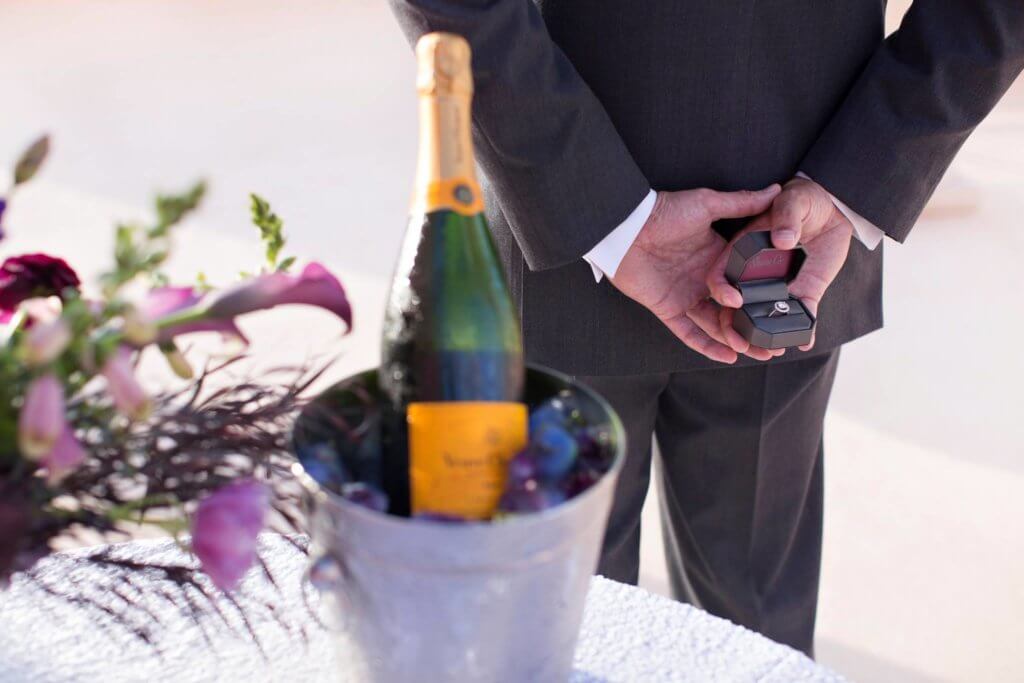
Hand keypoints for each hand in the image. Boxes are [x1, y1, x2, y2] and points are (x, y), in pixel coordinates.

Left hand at [609, 184, 780, 363]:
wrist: (627, 227)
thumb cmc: (664, 212)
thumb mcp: (707, 204)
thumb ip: (741, 203)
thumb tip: (775, 191)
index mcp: (716, 257)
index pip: (743, 282)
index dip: (760, 296)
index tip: (784, 307)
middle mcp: (703, 279)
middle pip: (732, 309)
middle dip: (753, 326)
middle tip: (775, 342)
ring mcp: (686, 296)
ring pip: (715, 325)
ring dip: (736, 339)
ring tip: (759, 352)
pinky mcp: (668, 309)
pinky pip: (689, 333)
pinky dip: (707, 346)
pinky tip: (728, 356)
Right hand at [706, 177, 853, 351]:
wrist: (834, 209)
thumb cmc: (804, 199)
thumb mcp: (794, 200)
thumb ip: (786, 215)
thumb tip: (782, 239)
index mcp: (742, 251)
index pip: (720, 275)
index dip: (721, 290)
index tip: (733, 301)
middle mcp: (755, 273)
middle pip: (735, 305)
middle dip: (734, 327)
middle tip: (742, 343)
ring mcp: (778, 286)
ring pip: (763, 316)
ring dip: (763, 335)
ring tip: (770, 349)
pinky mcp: (803, 292)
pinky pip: (799, 314)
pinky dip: (801, 330)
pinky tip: (803, 341)